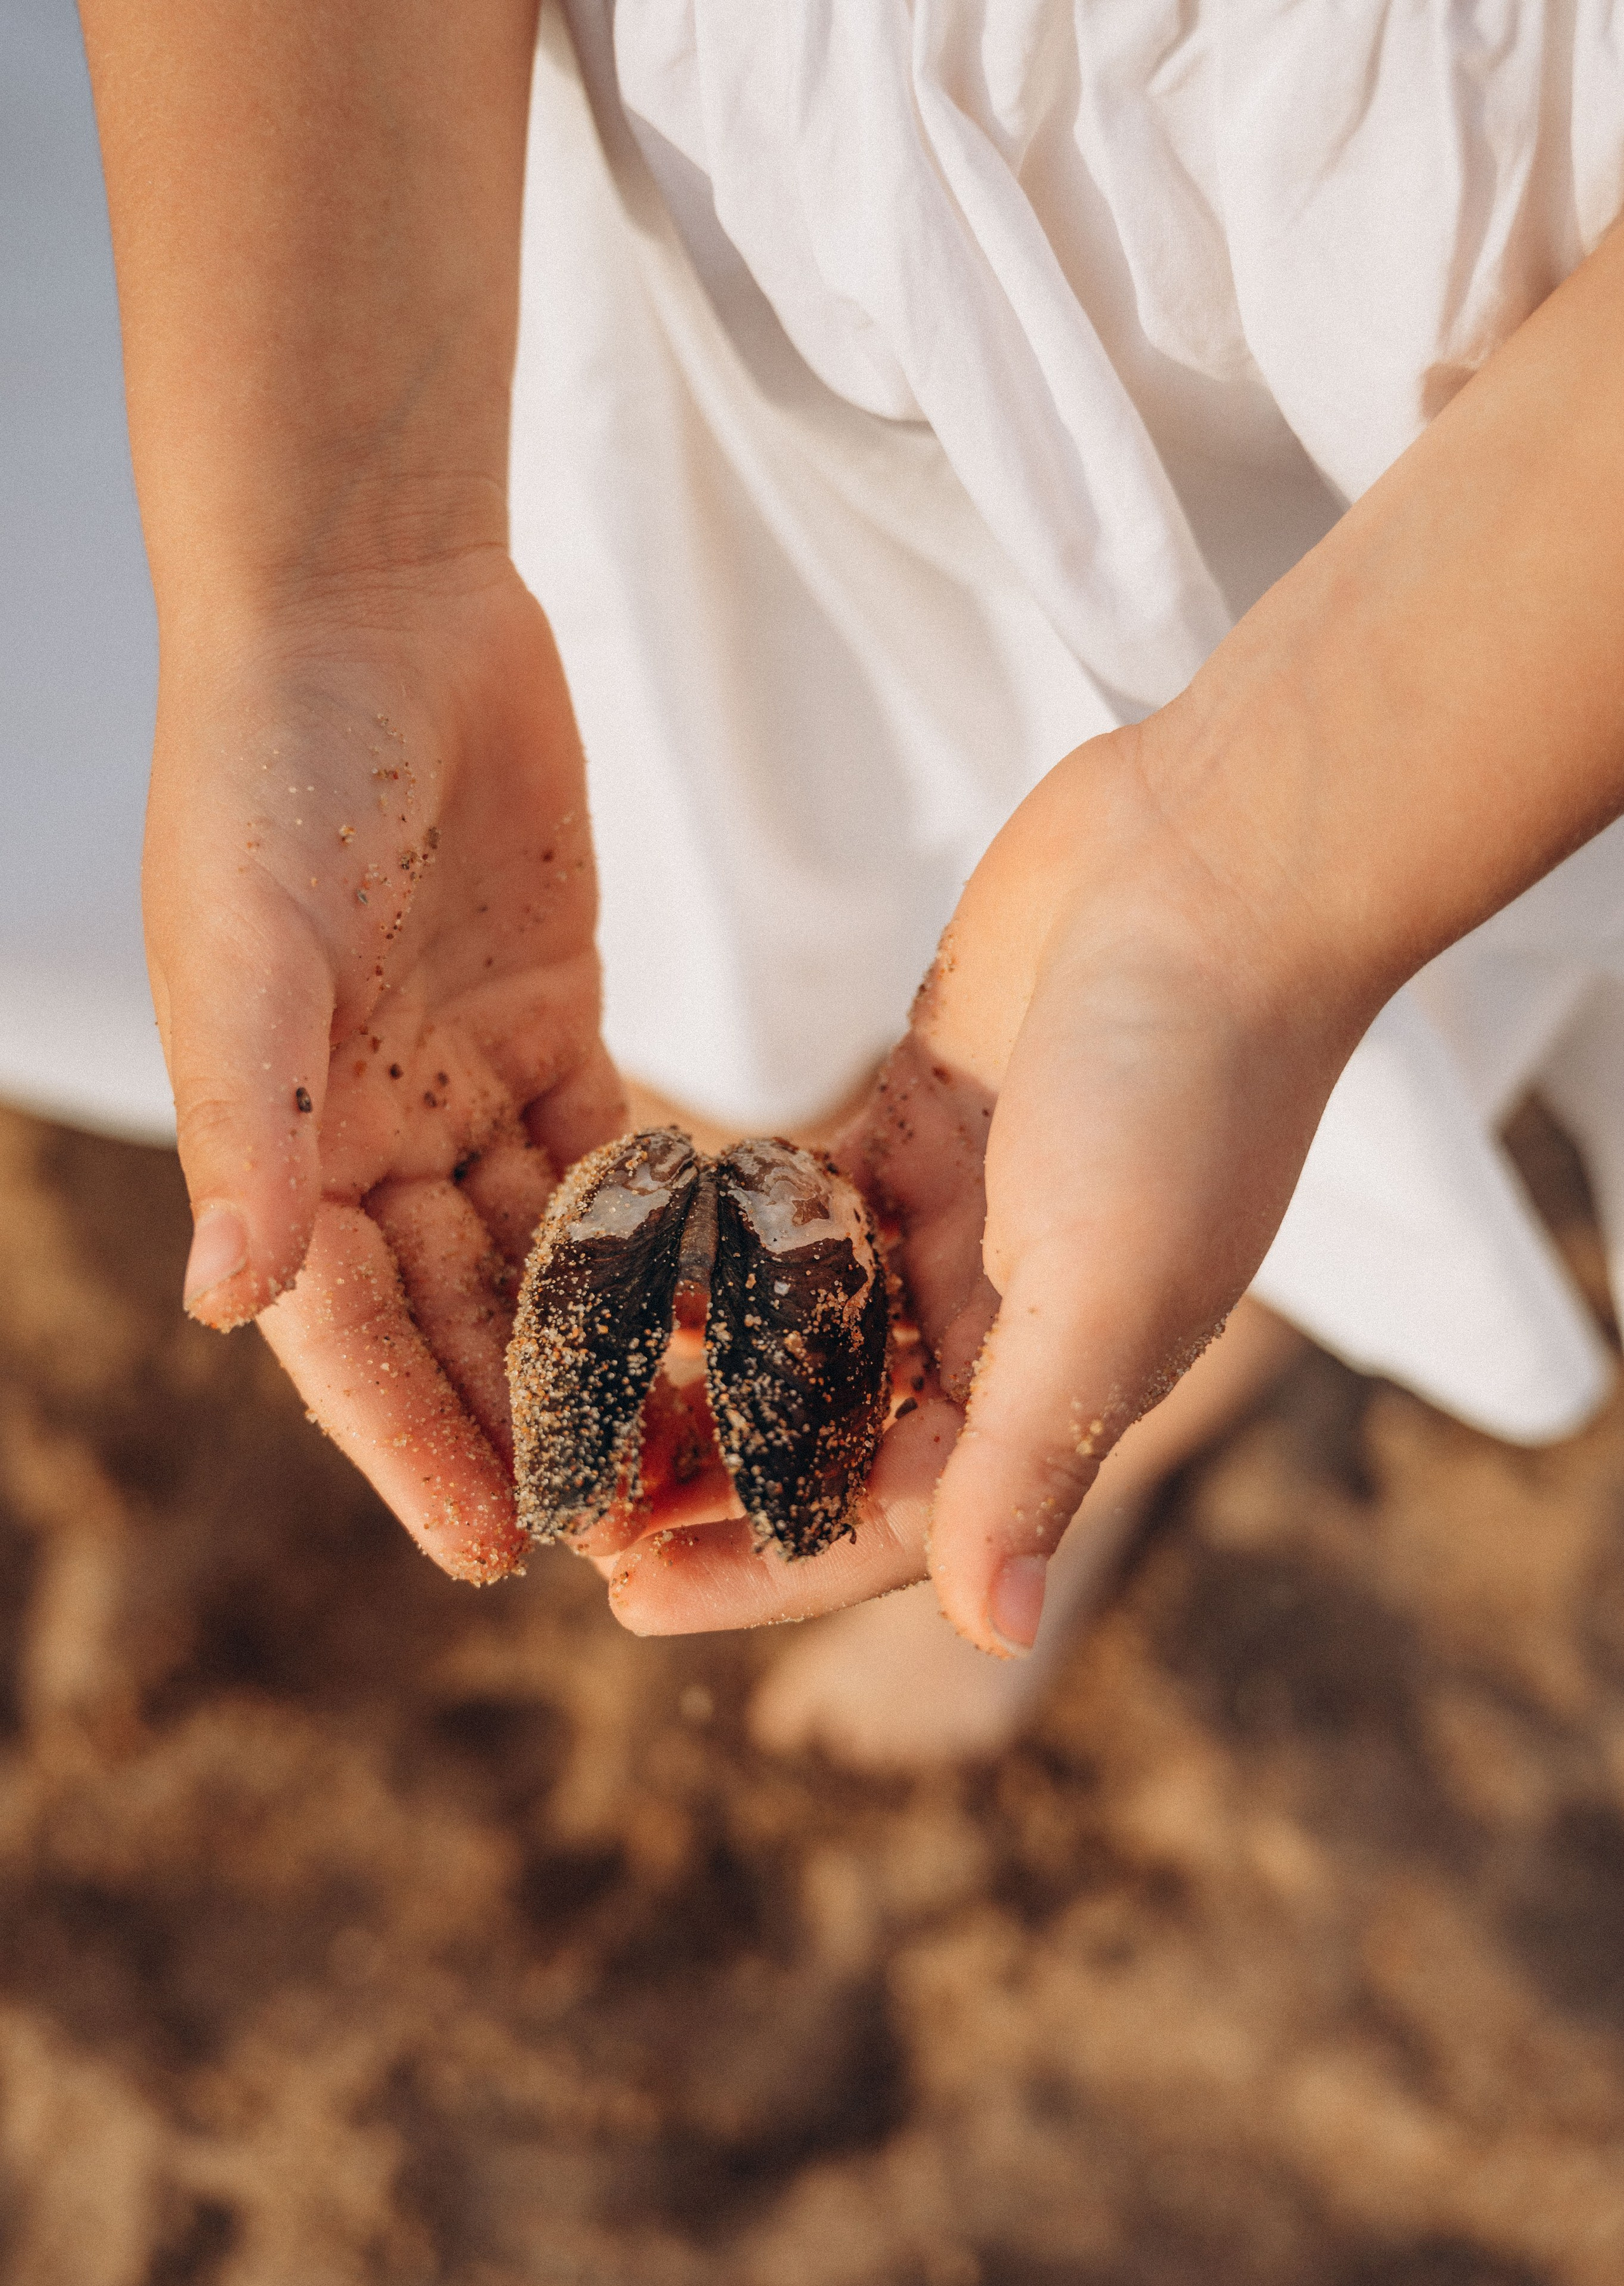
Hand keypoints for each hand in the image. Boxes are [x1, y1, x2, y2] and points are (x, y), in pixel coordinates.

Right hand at [149, 560, 622, 1578]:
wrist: (368, 603)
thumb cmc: (270, 763)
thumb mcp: (248, 946)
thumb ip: (248, 1126)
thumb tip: (226, 1303)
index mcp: (274, 1138)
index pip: (346, 1328)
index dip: (409, 1440)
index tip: (485, 1546)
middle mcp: (366, 1132)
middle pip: (455, 1312)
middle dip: (527, 1422)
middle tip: (622, 1534)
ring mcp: (463, 1083)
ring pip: (542, 1255)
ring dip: (608, 1352)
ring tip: (698, 1448)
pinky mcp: (549, 1023)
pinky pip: (611, 1158)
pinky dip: (656, 1232)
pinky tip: (727, 1303)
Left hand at [604, 724, 1363, 1650]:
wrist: (1222, 865)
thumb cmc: (1186, 1084)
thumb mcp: (1109, 1284)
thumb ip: (1032, 1454)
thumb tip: (996, 1635)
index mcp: (1057, 1382)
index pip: (886, 1520)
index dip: (757, 1569)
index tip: (625, 1598)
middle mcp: (1002, 1317)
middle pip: (829, 1437)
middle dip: (707, 1481)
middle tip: (574, 1505)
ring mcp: (956, 1218)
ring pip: (799, 1330)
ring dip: (700, 1369)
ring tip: (573, 1396)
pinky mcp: (917, 1122)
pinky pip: (797, 1211)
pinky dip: (724, 1237)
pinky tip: (622, 1254)